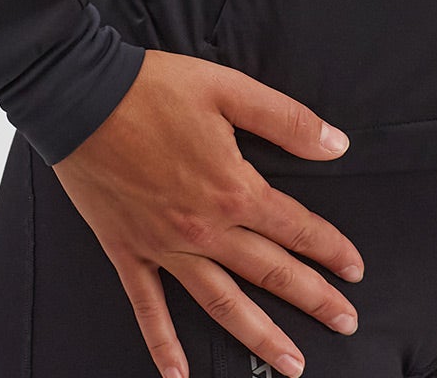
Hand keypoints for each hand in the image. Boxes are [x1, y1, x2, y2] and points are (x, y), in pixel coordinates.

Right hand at [52, 48, 365, 377]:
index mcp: (233, 187)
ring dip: (260, 335)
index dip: (330, 248)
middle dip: (313, 299)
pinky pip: (148, 308)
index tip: (355, 268)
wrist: (81, 98)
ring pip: (222, 303)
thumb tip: (335, 143)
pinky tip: (178, 374)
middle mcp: (204, 228)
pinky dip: (163, 344)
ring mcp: (165, 246)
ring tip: (292, 364)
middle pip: (270, 272)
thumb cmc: (153, 88)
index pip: (295, 227)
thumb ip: (286, 120)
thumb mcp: (229, 89)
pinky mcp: (128, 251)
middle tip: (345, 321)